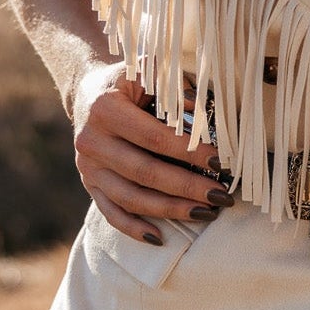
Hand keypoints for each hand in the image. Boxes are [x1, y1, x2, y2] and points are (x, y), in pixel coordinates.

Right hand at [70, 61, 234, 244]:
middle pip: (144, 173)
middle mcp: (91, 141)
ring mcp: (88, 167)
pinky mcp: (89, 184)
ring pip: (131, 198)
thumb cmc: (129, 82)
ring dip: (170, 210)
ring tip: (205, 214)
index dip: (188, 151)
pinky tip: (159, 238)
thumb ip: (172, 86)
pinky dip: (133, 228)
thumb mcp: (146, 71)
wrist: (89, 93)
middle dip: (187, 187)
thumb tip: (202, 110)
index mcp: (105, 109)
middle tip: (221, 196)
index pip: (153, 137)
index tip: (219, 162)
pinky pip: (111, 212)